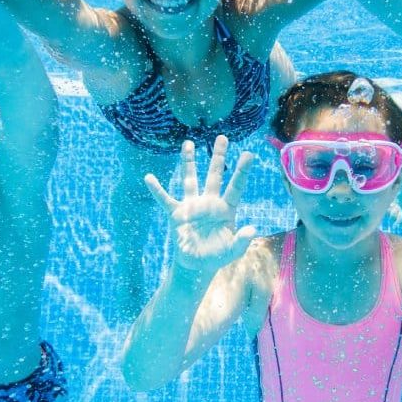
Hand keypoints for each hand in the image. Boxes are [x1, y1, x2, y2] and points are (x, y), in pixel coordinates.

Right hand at [145, 136, 256, 276]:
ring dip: (189, 162)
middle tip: (222, 137)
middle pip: (215, 175)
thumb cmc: (217, 255)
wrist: (197, 264)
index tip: (249, 154)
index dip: (241, 171)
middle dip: (218, 157)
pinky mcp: (176, 213)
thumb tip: (252, 229)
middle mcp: (209, 202)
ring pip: (190, 179)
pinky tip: (149, 177)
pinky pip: (165, 199)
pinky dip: (157, 190)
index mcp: (226, 209)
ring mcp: (192, 205)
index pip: (235, 187)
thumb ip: (242, 240)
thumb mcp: (233, 251)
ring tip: (188, 143)